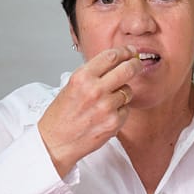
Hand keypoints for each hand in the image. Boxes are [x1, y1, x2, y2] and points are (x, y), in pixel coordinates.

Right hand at [38, 46, 142, 176]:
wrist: (56, 141)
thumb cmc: (61, 115)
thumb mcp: (72, 86)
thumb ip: (93, 74)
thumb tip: (117, 61)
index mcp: (82, 77)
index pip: (111, 56)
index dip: (124, 52)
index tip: (130, 51)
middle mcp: (95, 90)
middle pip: (127, 70)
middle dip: (135, 65)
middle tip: (136, 64)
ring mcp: (107, 107)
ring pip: (128, 90)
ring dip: (123, 92)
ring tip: (107, 100)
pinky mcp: (114, 122)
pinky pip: (126, 109)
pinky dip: (120, 110)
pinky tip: (106, 114)